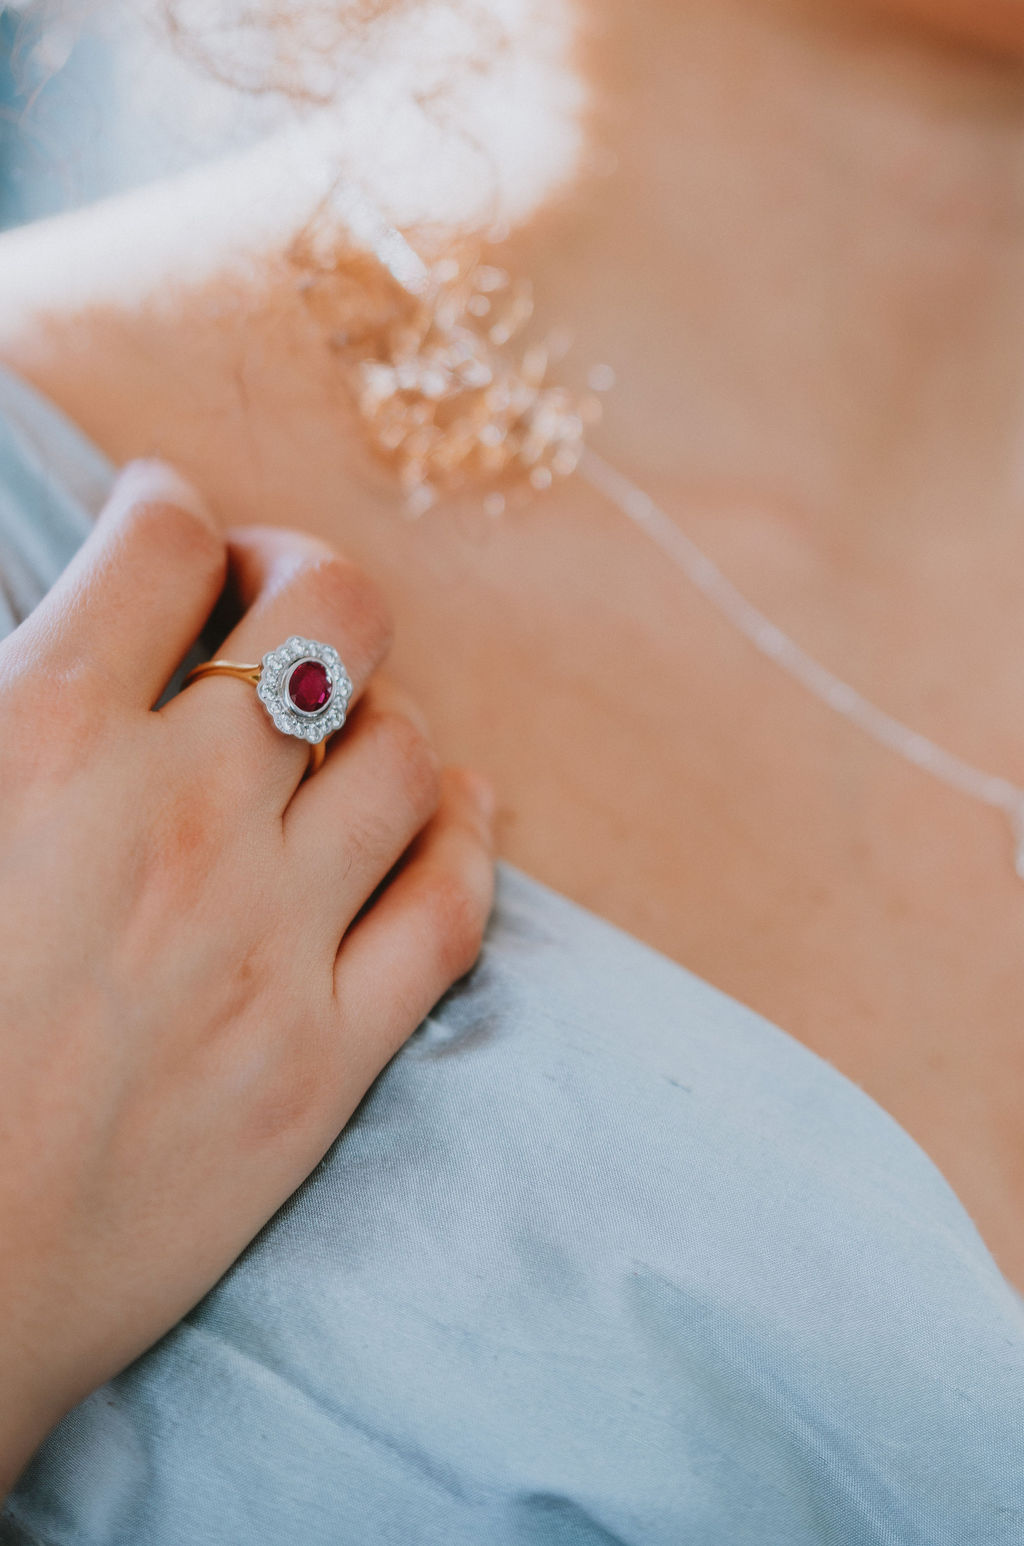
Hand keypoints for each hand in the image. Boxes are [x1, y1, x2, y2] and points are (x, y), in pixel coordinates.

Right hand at [0, 460, 494, 1493]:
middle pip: (329, 614)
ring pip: (406, 752)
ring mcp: (271, 938)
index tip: (168, 526)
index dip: (170, 511)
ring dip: (388, 711)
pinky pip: (451, 910)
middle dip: (309, 579)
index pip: (162, 546)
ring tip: (351, 722)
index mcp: (41, 740)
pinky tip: (454, 808)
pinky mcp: (325, 1057)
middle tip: (275, 601)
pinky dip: (466, 838)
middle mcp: (180, 816)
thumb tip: (50, 661)